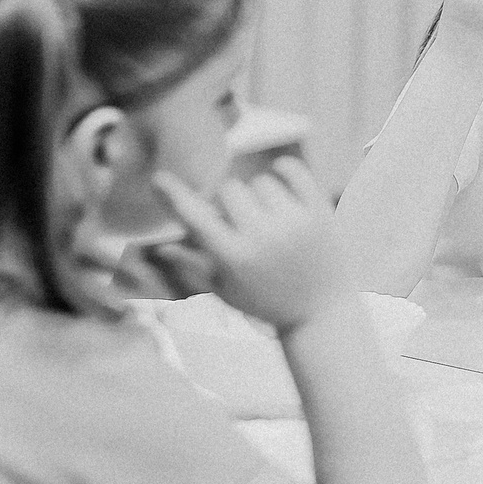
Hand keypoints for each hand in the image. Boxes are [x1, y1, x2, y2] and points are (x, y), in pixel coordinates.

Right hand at [150, 160, 349, 330]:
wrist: (323, 313)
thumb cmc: (266, 302)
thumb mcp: (226, 291)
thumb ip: (193, 266)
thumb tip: (160, 247)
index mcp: (234, 257)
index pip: (196, 217)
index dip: (174, 196)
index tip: (159, 179)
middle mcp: (263, 237)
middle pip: (230, 189)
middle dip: (228, 201)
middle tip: (239, 220)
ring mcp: (294, 223)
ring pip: (261, 181)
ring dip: (258, 194)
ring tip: (266, 217)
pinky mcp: (319, 214)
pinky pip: (295, 172)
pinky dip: (284, 169)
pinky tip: (279, 177)